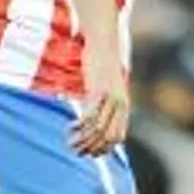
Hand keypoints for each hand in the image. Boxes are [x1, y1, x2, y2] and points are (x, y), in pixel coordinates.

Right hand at [72, 39, 129, 156]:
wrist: (104, 40)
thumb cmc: (103, 62)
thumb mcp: (108, 84)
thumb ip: (105, 100)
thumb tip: (95, 115)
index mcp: (124, 105)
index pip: (117, 137)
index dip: (103, 149)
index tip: (89, 152)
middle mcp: (120, 104)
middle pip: (108, 137)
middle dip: (92, 148)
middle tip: (76, 151)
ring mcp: (110, 98)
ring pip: (98, 130)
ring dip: (83, 141)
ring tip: (70, 143)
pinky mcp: (98, 91)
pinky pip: (90, 117)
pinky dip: (79, 128)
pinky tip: (70, 128)